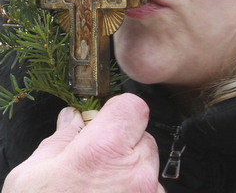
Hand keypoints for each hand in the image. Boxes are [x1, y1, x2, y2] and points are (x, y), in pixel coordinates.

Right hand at [2, 93, 164, 192]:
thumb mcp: (31, 178)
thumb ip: (59, 140)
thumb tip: (70, 118)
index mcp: (104, 151)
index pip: (134, 106)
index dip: (119, 110)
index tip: (106, 120)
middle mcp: (135, 174)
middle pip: (143, 137)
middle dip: (124, 143)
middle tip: (98, 163)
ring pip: (148, 168)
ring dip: (131, 173)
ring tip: (102, 192)